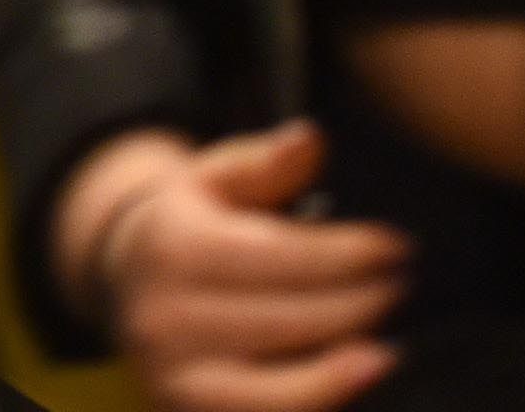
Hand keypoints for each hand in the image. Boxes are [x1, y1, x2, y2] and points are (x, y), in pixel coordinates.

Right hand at [67, 124, 409, 411]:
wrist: (123, 280)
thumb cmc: (189, 224)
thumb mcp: (212, 178)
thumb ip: (265, 162)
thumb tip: (310, 139)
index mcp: (174, 243)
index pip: (281, 254)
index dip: (349, 251)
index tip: (397, 245)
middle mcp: (165, 311)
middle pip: (289, 317)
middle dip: (358, 303)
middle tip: (401, 286)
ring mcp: (173, 368)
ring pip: (278, 381)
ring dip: (343, 361)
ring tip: (388, 345)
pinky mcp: (184, 405)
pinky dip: (319, 397)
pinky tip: (357, 373)